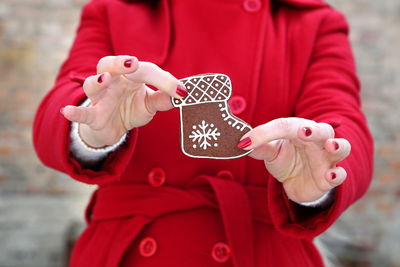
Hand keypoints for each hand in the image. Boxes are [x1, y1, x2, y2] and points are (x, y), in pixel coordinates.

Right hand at [61, 56, 186, 147]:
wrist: (112, 129)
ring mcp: (100, 99)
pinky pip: (82, 113)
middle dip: (118, 62)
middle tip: (131, 64)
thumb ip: (163, 99)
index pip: (144, 70)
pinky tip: (67, 111)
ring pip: (92, 85)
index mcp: (129, 76)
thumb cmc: (130, 109)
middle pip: (108, 64)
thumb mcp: (149, 105)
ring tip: (105, 79)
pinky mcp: (93, 116)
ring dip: (98, 81)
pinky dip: (74, 113)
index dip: (164, 80)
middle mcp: (112, 82)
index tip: (181, 92)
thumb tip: (182, 94)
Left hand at [238, 118, 350, 202]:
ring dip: (337, 145)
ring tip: (330, 146)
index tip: (246, 142)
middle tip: (303, 132)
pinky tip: (330, 175)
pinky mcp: (329, 177)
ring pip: (342, 147)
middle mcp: (317, 141)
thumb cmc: (286, 159)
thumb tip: (242, 143)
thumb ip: (260, 147)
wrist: (297, 183)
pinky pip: (340, 174)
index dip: (265, 132)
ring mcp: (326, 158)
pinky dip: (337, 174)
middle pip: (323, 129)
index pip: (284, 126)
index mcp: (299, 130)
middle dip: (315, 130)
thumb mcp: (271, 153)